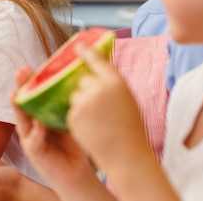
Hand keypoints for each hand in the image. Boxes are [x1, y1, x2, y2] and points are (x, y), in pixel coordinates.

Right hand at [12, 67, 97, 194]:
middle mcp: (31, 124)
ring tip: (16, 93)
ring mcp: (30, 138)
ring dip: (19, 106)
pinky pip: (33, 140)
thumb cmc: (74, 144)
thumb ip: (67, 105)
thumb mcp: (71, 119)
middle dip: (21, 87)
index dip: (30, 81)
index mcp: (39, 114)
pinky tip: (39, 123)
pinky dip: (36, 131)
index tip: (29, 67)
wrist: (77, 174)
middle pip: (23, 102)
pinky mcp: (33, 152)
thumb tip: (78, 81)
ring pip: (22, 119)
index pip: (32, 95)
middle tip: (20, 72)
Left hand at [67, 45, 147, 171]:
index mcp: (116, 82)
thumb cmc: (131, 128)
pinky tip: (92, 128)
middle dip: (88, 89)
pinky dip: (79, 117)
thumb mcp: (127, 98)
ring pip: (76, 95)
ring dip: (82, 103)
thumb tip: (96, 67)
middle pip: (83, 80)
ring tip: (99, 120)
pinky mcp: (74, 116)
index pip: (97, 59)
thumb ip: (111, 83)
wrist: (127, 156)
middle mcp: (98, 89)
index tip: (78, 45)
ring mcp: (84, 102)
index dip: (86, 51)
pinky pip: (72, 109)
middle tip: (102, 107)